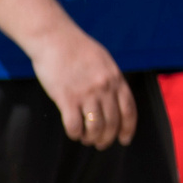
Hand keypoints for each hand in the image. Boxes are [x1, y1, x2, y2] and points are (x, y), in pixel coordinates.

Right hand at [30, 25, 135, 148]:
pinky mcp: (66, 98)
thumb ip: (110, 79)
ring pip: (95, 127)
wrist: (54, 39)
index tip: (124, 139)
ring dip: (91, 138)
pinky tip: (73, 133)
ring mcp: (86, 94)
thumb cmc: (76, 48)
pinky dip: (75, 134)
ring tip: (86, 140)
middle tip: (101, 144)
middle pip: (112, 122)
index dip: (128, 128)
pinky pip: (74, 125)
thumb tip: (113, 97)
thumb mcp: (103, 61)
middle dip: (107, 138)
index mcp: (115, 79)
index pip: (128, 110)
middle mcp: (104, 88)